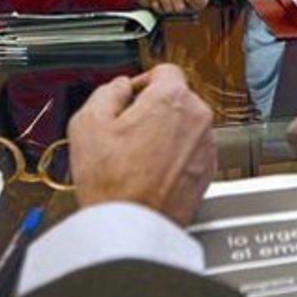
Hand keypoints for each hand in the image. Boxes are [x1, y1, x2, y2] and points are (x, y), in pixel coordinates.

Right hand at [67, 64, 215, 225]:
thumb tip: (119, 87)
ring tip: (136, 156)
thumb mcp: (88, 122)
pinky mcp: (208, 170)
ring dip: (164, 133)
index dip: (142, 82)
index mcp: (172, 98)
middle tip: (126, 130)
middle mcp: (197, 117)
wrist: (132, 226)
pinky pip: (190, 151)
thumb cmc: (112, 181)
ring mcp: (206, 145)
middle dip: (153, 109)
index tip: (130, 96)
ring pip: (184, 126)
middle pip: (176, 99)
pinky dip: (174, 156)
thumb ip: (107, 92)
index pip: (164, 71)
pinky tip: (150, 171)